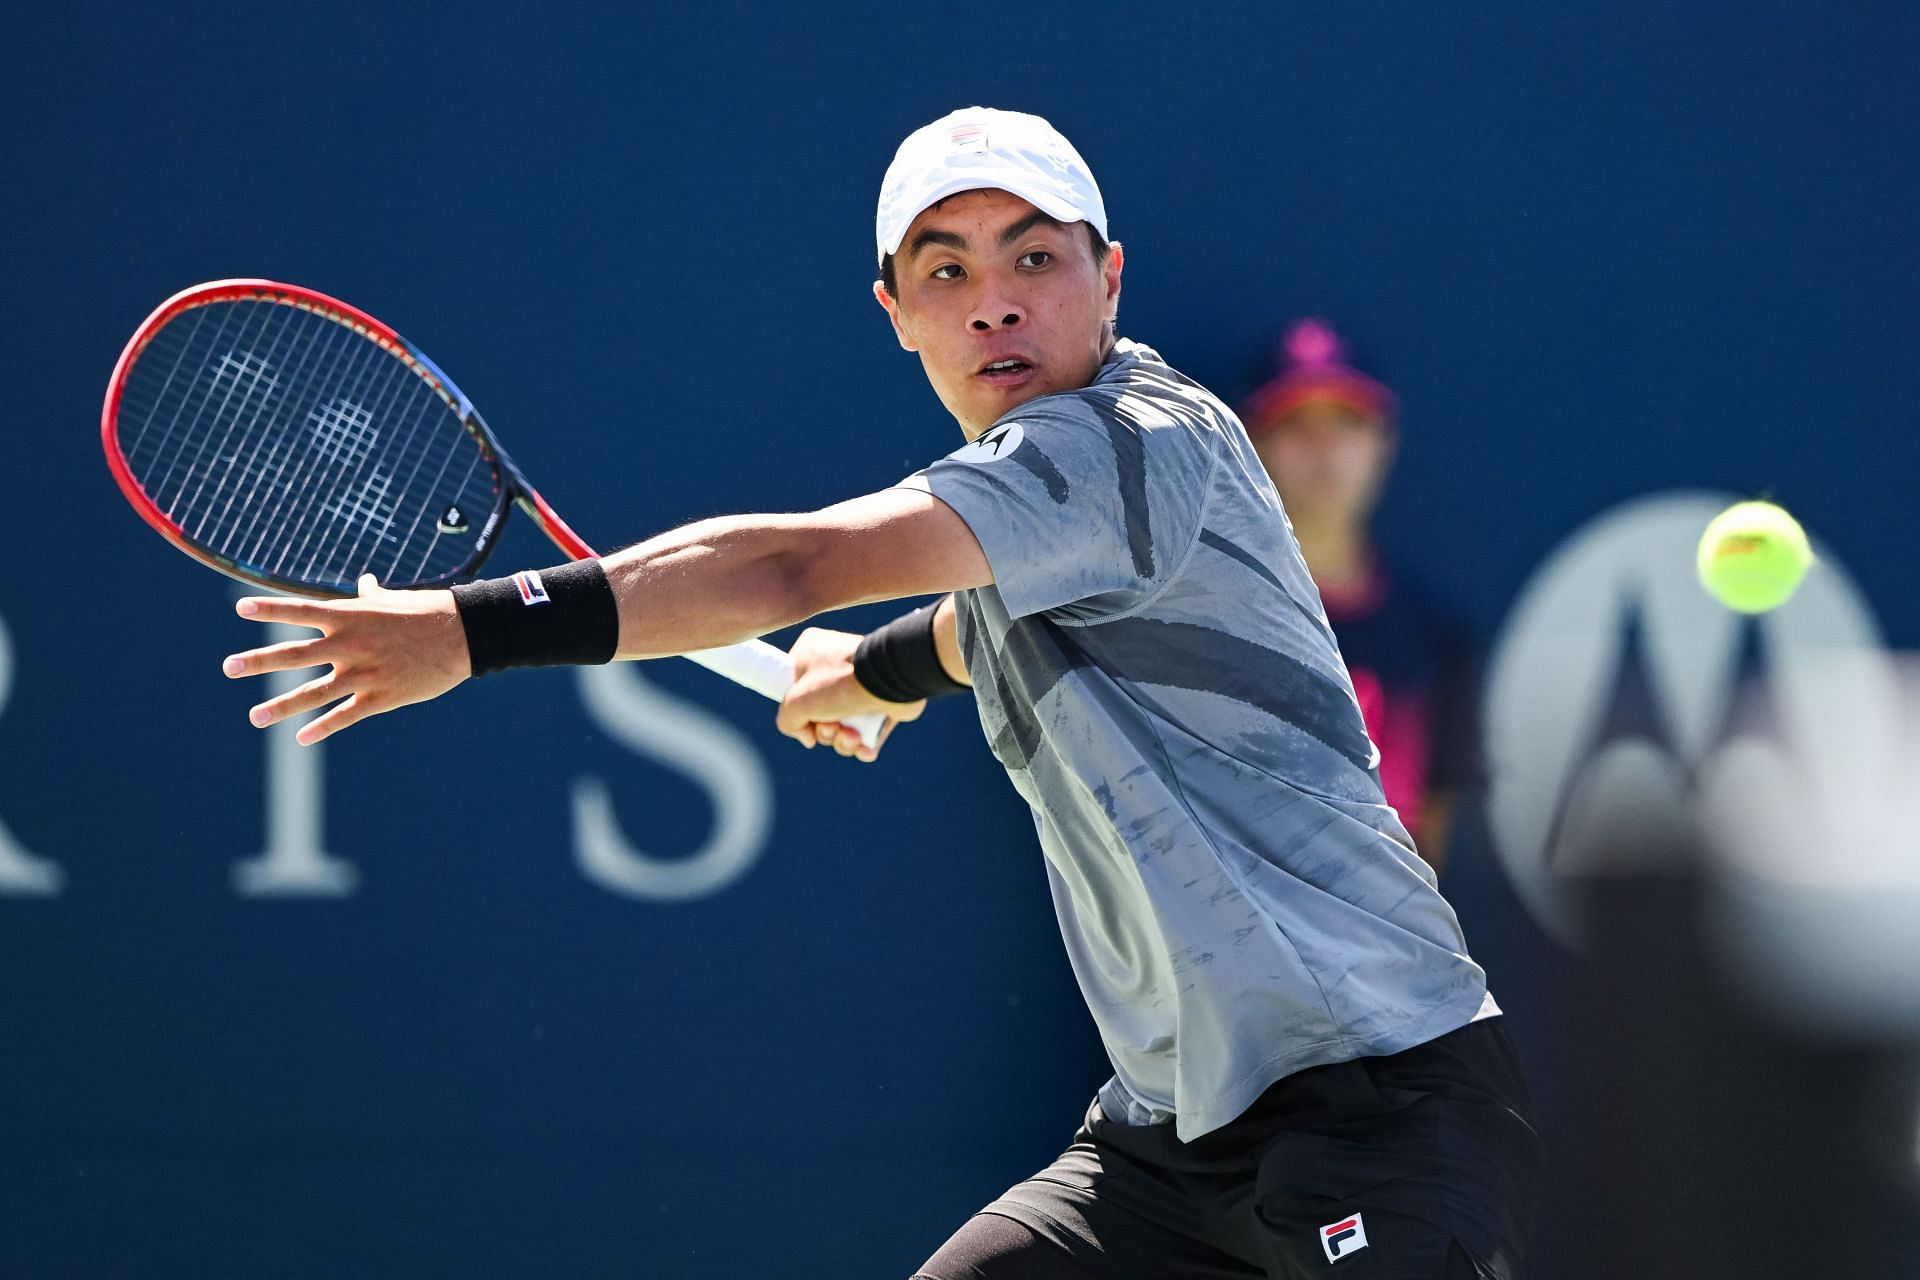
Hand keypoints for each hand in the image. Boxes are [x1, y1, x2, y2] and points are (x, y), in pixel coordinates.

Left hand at [221, 574, 469, 744]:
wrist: (465, 636)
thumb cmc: (429, 612)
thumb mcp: (395, 601)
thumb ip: (372, 596)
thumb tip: (365, 583)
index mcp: (351, 616)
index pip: (301, 610)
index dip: (269, 609)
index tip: (240, 609)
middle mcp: (351, 644)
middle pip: (295, 654)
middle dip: (259, 662)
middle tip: (229, 667)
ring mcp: (364, 672)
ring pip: (314, 692)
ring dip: (282, 705)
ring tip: (255, 716)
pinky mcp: (382, 696)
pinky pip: (346, 715)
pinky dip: (323, 727)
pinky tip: (303, 737)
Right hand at [776, 626, 923, 762]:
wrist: (890, 680)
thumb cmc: (840, 683)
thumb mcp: (797, 702)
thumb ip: (788, 721)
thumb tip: (809, 737)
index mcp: (812, 653)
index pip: (792, 687)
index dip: (796, 709)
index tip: (801, 718)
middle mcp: (836, 666)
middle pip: (818, 713)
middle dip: (824, 731)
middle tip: (832, 727)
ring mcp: (860, 685)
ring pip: (842, 725)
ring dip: (843, 741)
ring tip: (853, 736)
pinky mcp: (882, 702)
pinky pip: (865, 731)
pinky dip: (863, 744)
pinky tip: (865, 748)